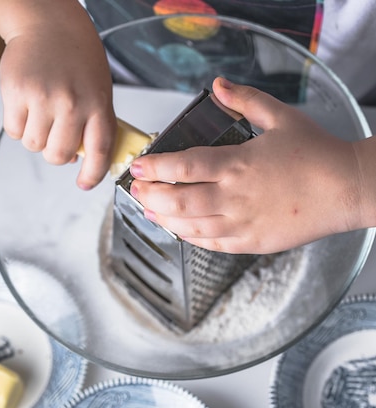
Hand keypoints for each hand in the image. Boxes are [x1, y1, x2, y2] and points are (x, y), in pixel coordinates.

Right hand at [0, 5, 115, 188]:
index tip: (85, 183)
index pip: (99, 153)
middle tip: (56, 136)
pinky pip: (13, 131)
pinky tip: (26, 106)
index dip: (92, 174)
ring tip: (42, 114)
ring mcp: (43, 98)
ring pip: (34, 145)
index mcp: (97, 106)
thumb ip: (92, 126)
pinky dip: (18, 125)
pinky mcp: (17, 92)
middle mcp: (72, 104)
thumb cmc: (77, 60)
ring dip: (36, 137)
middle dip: (56, 153)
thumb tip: (76, 160)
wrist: (49, 25)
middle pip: (58, 155)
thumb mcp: (99, 93)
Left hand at [129, 77, 363, 253]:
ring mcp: (242, 223)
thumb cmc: (317, 155)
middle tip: (137, 192)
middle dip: (151, 197)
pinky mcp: (252, 242)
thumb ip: (245, 101)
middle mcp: (234, 197)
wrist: (346, 189)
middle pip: (179, 201)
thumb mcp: (281, 117)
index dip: (156, 168)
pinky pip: (213, 244)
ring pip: (191, 226)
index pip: (184, 166)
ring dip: (165, 219)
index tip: (138, 168)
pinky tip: (181, 231)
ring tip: (150, 212)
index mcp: (238, 164)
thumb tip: (218, 86)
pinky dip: (192, 238)